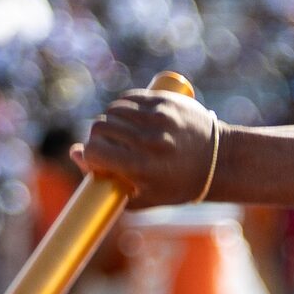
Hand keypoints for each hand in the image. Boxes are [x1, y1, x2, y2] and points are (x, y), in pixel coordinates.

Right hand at [77, 84, 219, 210]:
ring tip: (119, 134)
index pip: (95, 151)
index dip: (90, 156)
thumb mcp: (142, 196)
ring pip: (113, 109)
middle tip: (108, 147)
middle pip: (100, 127)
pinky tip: (127, 118)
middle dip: (97, 138)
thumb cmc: (177, 185)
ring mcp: (158, 117)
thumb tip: (74, 152)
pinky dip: (122, 107)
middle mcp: (149, 140)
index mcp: (142, 167)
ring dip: (110, 121)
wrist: (218, 161)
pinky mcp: (165, 102)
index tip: (98, 161)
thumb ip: (105, 182)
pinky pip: (129, 98)